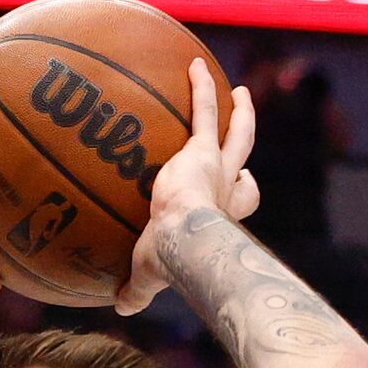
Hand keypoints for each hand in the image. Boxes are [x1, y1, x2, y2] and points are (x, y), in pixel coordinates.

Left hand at [116, 60, 261, 316]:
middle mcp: (227, 189)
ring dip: (238, 109)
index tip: (243, 183)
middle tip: (244, 122)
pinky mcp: (201, 150)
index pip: (242, 199)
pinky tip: (193, 62)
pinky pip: (204, 110)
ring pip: (236, 132)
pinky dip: (201, 86)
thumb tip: (121, 306)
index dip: (244, 191)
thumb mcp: (148, 275)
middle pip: (245, 159)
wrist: (184, 239)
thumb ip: (138, 288)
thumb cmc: (171, 262)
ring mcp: (218, 167)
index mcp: (222, 216)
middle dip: (246, 140)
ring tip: (236, 88)